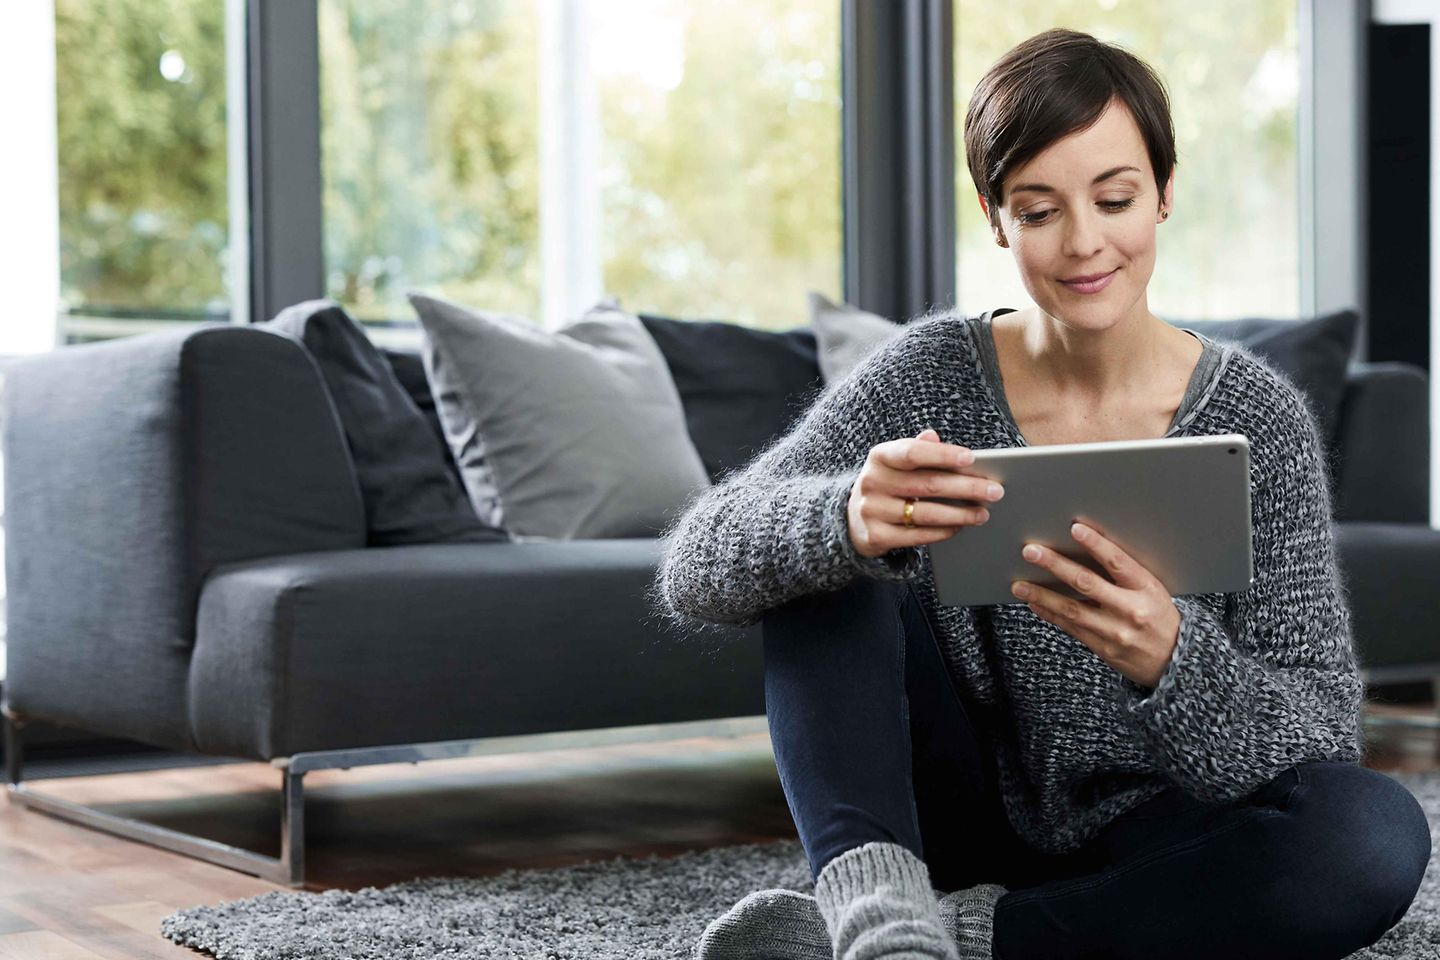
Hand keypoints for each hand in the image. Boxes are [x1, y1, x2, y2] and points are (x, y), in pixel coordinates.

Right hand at [847, 428, 1005, 558]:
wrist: (852, 518)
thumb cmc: (887, 484)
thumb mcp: (896, 462)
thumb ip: (917, 450)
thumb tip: (934, 437)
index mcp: (880, 457)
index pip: (912, 452)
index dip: (942, 455)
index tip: (971, 458)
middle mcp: (872, 482)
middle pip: (927, 485)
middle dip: (966, 488)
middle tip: (994, 490)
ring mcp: (872, 511)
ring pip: (925, 513)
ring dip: (960, 514)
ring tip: (983, 513)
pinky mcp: (876, 536)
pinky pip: (917, 535)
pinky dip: (942, 532)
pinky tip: (960, 527)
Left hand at [1011, 522, 1180, 690]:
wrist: (1174, 660)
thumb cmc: (1159, 616)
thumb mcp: (1153, 589)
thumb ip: (1125, 573)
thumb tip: (1087, 548)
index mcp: (1146, 588)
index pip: (1118, 562)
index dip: (1096, 545)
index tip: (1075, 529)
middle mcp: (1130, 609)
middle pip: (1087, 583)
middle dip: (1056, 565)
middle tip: (1031, 551)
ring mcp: (1115, 631)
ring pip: (1071, 610)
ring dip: (1042, 595)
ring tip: (1019, 584)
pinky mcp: (1102, 647)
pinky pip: (1070, 628)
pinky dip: (1050, 614)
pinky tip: (1034, 603)